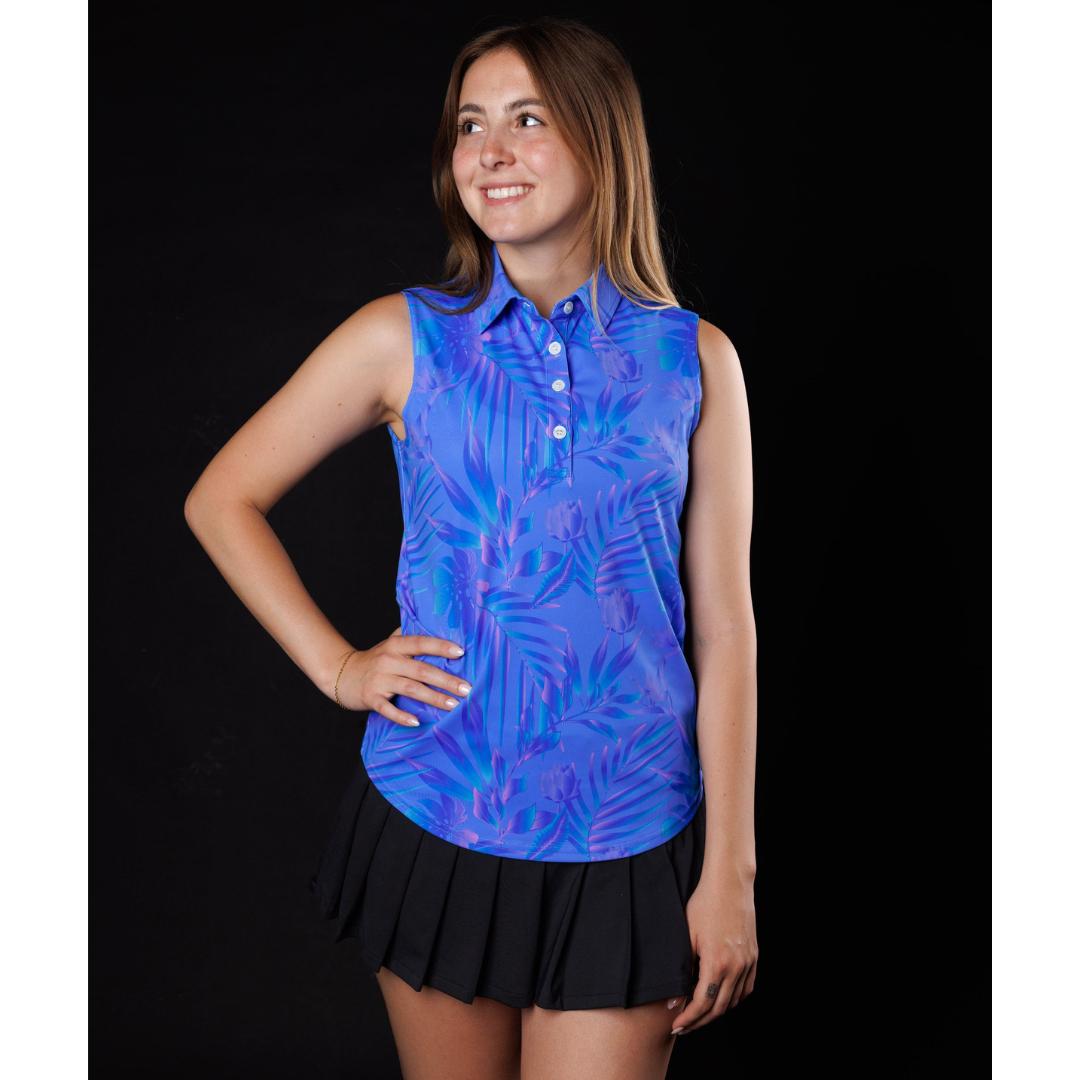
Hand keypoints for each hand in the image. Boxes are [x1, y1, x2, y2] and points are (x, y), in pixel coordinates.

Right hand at [334, 627, 469, 726]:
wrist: (341, 674)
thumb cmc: (374, 660)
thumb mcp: (390, 644)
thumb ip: (411, 638)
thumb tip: (440, 629)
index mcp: (396, 645)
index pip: (421, 643)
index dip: (441, 647)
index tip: (461, 652)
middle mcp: (388, 661)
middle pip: (422, 670)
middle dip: (446, 680)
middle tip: (467, 688)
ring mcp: (380, 680)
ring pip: (411, 689)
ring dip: (433, 698)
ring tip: (453, 705)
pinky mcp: (371, 698)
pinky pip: (388, 709)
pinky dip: (402, 716)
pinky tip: (417, 722)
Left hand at [669, 872, 757, 1034]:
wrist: (729, 884)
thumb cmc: (704, 905)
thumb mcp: (687, 936)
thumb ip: (682, 970)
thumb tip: (673, 1001)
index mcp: (717, 963)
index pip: (702, 1003)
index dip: (688, 1017)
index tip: (676, 1024)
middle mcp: (736, 967)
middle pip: (719, 1008)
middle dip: (700, 1021)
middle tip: (685, 1026)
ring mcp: (748, 963)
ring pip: (734, 1001)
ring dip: (717, 1012)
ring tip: (700, 1015)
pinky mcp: (754, 956)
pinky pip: (747, 988)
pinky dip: (734, 999)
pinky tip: (722, 999)